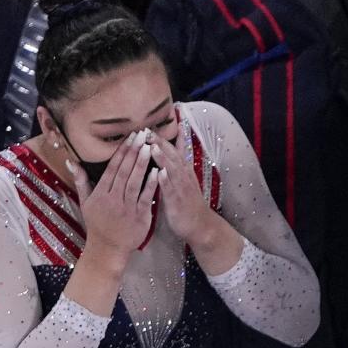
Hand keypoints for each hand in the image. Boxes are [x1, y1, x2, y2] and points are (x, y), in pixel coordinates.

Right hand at [68, 130, 158, 259]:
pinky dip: (150, 185)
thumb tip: (71, 162)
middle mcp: (113, 199)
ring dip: (141, 164)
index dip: (121, 151)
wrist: (107, 250)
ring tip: (149, 147)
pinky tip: (157, 171)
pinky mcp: (139, 218)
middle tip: (142, 134)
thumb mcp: (85, 203)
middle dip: (133, 152)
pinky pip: (145, 198)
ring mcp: (126, 208)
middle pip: (123, 172)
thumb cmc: (96, 225)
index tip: (130, 136)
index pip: (112, 168)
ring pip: (133, 182)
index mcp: (101, 194)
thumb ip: (81, 181)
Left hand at [148, 130, 212, 245]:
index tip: (160, 122)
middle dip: (160, 141)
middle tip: (147, 129)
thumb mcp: (182, 181)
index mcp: (183, 169)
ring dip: (163, 157)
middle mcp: (183, 175)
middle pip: (172, 154)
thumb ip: (174, 167)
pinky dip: (166, 180)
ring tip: (153, 146)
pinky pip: (171, 190)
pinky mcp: (178, 201)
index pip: (176, 148)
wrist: (200, 225)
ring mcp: (181, 187)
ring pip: (172, 169)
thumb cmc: (187, 203)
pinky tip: (160, 173)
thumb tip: (165, 154)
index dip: (168, 135)